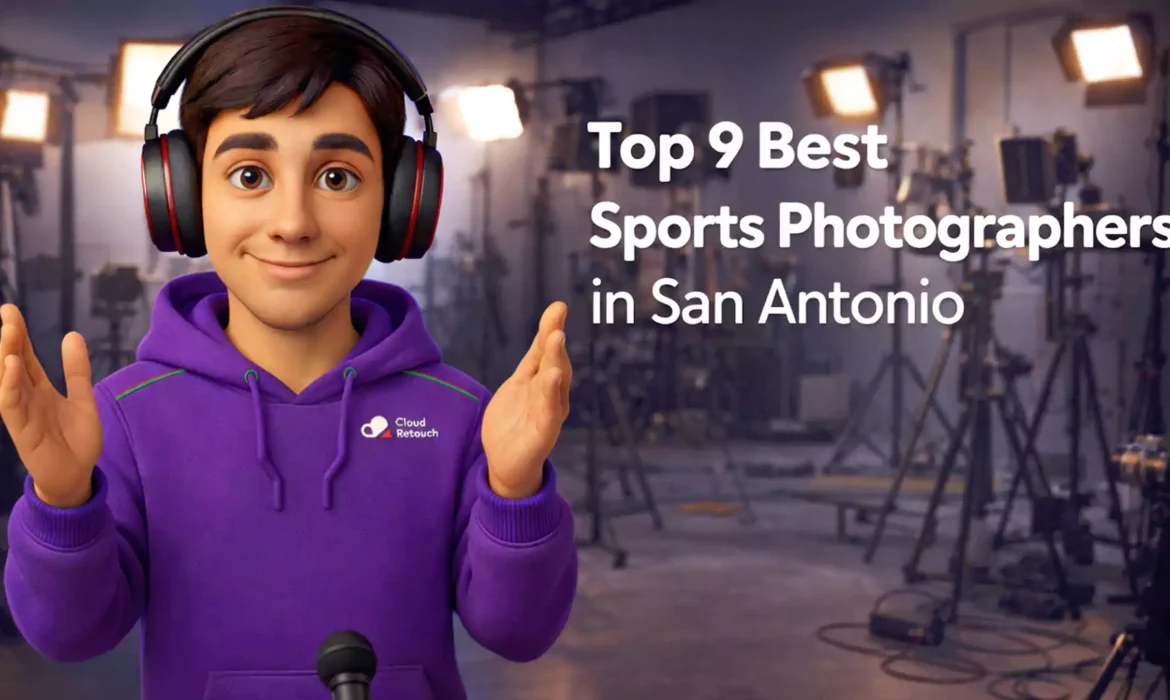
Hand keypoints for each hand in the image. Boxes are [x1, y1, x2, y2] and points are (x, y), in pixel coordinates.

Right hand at [0, 304, 100, 507]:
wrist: (76, 474)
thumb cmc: (75, 439)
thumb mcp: (82, 397)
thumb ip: (77, 370)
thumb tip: (73, 335)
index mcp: (39, 389)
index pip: (26, 357)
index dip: (20, 335)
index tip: (10, 310)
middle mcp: (26, 398)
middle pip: (14, 363)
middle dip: (10, 339)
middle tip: (7, 313)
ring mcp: (22, 413)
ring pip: (8, 380)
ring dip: (6, 356)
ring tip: (8, 332)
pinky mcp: (21, 430)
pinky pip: (10, 404)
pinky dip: (9, 385)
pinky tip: (11, 366)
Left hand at [481, 302, 571, 498]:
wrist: (507, 463)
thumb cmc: (515, 422)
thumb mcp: (520, 383)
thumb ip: (533, 360)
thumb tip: (547, 329)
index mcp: (545, 382)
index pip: (547, 351)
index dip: (551, 328)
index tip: (558, 306)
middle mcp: (552, 395)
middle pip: (555, 364)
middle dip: (555, 342)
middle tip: (555, 322)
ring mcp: (549, 414)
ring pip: (555, 384)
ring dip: (556, 361)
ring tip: (556, 339)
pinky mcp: (544, 433)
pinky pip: (549, 411)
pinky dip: (552, 394)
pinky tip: (553, 377)